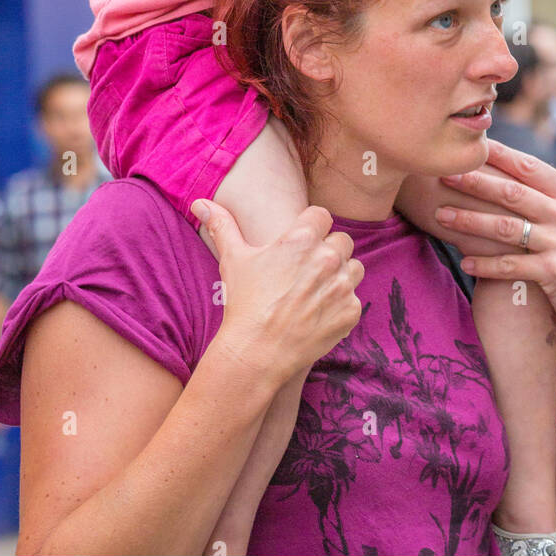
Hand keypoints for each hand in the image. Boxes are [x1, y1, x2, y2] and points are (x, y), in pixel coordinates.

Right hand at [191, 199, 364, 382]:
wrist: (257, 352)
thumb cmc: (244, 303)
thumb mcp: (233, 260)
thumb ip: (222, 226)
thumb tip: (200, 204)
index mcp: (303, 238)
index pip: (322, 216)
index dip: (312, 228)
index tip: (301, 244)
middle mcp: (328, 257)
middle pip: (342, 240)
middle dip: (328, 251)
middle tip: (307, 270)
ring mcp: (343, 285)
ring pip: (354, 267)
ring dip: (341, 275)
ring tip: (315, 291)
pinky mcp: (351, 311)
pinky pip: (355, 299)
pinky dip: (341, 305)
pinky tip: (319, 314)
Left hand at [433, 139, 555, 349]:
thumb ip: (552, 198)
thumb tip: (514, 170)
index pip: (531, 167)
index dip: (498, 155)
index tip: (470, 147)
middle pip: (513, 193)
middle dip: (475, 182)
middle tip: (444, 175)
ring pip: (506, 227)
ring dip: (469, 220)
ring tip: (441, 216)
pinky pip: (510, 264)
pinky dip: (484, 264)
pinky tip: (464, 262)